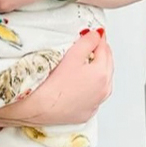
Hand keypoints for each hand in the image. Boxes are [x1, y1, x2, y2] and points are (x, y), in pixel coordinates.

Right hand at [0, 31, 114, 126]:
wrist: (38, 108)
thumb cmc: (52, 83)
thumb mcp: (72, 55)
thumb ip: (88, 42)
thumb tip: (97, 35)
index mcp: (102, 74)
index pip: (104, 49)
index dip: (98, 38)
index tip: (93, 33)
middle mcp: (103, 90)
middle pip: (107, 65)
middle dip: (100, 54)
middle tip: (89, 44)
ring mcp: (95, 104)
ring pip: (103, 82)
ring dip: (97, 71)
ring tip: (84, 64)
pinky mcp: (86, 113)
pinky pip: (93, 96)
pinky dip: (90, 88)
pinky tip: (78, 83)